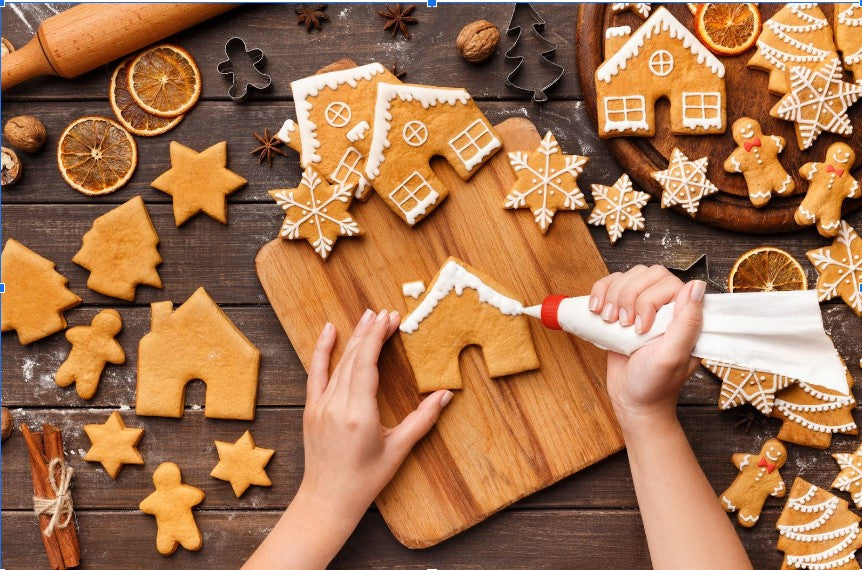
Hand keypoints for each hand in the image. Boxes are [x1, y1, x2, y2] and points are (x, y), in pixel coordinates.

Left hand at [299, 308, 452, 521]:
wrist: (328, 499)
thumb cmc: (366, 479)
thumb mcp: (398, 449)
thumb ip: (423, 419)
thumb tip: (446, 395)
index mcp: (359, 413)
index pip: (367, 363)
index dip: (378, 337)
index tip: (390, 318)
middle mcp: (336, 405)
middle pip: (354, 358)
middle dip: (371, 332)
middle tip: (386, 313)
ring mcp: (320, 406)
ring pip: (338, 363)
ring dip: (354, 337)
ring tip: (367, 316)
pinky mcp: (311, 409)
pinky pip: (316, 373)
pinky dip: (322, 350)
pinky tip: (329, 330)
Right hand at [588, 265, 704, 426]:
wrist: (632, 401)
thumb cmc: (655, 384)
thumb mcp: (672, 356)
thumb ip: (687, 322)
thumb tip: (697, 285)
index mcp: (685, 316)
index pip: (667, 283)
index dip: (648, 300)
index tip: (641, 329)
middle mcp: (667, 307)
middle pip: (645, 274)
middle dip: (627, 297)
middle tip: (623, 325)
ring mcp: (643, 306)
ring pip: (627, 276)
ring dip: (612, 296)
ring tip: (609, 320)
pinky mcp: (623, 309)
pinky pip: (610, 285)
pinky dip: (599, 292)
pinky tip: (596, 310)